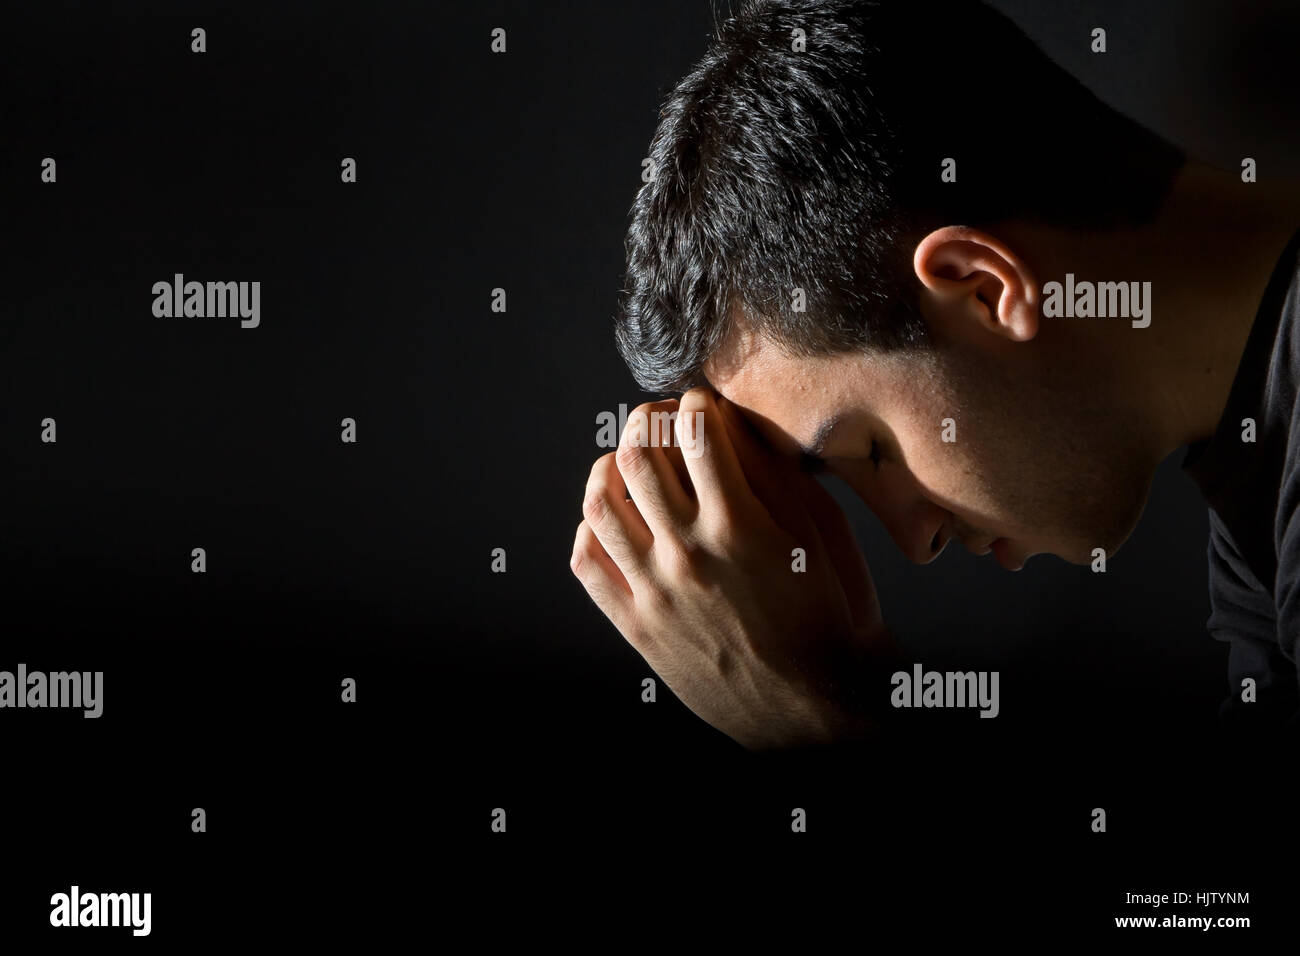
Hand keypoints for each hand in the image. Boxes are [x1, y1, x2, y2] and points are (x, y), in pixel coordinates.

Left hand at [570, 387, 898, 749]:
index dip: (696, 403)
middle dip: (648, 421)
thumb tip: (730, 422)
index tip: (702, 405)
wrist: (814, 707)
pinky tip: (616, 518)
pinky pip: (587, 561)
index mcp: (740, 528)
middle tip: (662, 421)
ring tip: (632, 463)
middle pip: (638, 455)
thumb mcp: (821, 535)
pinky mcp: (635, 626)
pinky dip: (592, 526)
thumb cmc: (829, 615)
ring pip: (600, 502)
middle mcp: (688, 556)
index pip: (694, 431)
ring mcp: (655, 593)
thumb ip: (774, 474)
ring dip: (612, 466)